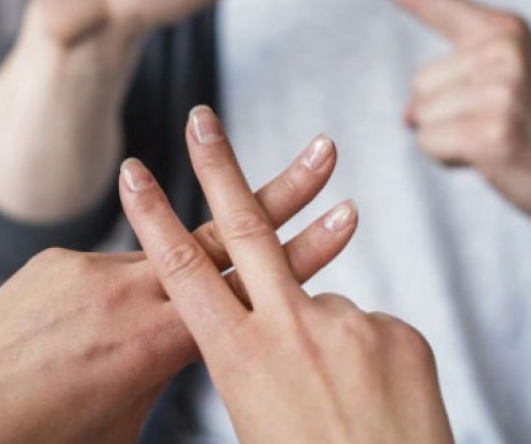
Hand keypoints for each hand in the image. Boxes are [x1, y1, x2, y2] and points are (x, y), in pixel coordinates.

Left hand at [0, 129, 356, 443]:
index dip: (305, 253)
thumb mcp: (123, 423)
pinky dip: (115, 294)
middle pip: (225, 236)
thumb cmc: (39, 438)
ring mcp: (92, 269)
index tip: (348, 219)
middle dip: (281, 192)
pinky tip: (82, 332)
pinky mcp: (58, 260)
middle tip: (324, 151)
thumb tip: (189, 349)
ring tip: (169, 279)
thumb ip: (163, 373)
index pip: (249, 289)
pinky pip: (107, 270)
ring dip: (189, 251)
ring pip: (162, 252)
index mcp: (158, 342)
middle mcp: (132, 292)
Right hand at [120, 106, 453, 443]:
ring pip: (320, 305)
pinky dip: (364, 360)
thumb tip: (251, 336)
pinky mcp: (398, 332)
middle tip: (202, 117)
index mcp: (238, 358)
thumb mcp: (253, 422)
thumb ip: (247, 364)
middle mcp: (290, 330)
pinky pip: (369, 332)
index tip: (132, 172)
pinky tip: (374, 404)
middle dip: (218, 165)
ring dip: (320, 344)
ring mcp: (350, 326)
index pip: (184, 270)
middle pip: (244, 226)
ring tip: (336, 406)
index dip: (154, 217)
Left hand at [343, 0, 530, 233]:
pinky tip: (490, 158)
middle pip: (417, 82)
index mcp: (501, 28)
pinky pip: (429, 142)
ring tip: (496, 139)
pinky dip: (448, 158)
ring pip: (420, 116)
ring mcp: (500, 89)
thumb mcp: (502, 81)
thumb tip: (409, 112)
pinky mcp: (491, 130)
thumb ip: (451, 77)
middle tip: (495, 123)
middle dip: (443, 113)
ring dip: (446, 138)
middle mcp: (501, 50)